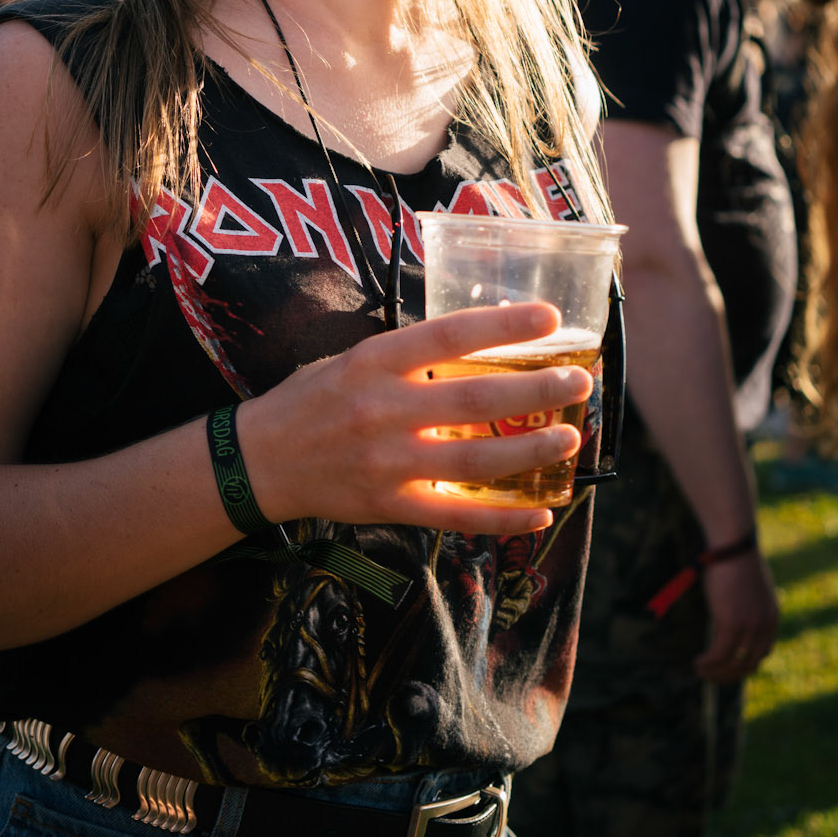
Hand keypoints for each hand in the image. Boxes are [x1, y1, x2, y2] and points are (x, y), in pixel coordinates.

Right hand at [239, 302, 595, 538]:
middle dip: (535, 391)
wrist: (260, 462)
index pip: (447, 336)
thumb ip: (409, 357)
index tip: (549, 318)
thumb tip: (480, 343)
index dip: (502, 326)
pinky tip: (541, 512)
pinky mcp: (390, 506)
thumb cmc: (311, 401)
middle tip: (577, 382)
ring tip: (570, 437)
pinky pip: (456, 517)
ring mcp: (388, 464)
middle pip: (474, 402)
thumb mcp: (352, 360)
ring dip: (530, 451)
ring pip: (474, 462)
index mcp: (373, 363)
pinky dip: (502, 518)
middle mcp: (383, 411)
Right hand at [695, 547, 778, 681]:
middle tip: (712, 676)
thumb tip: (732, 607)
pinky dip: (708, 664)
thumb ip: (746, 602)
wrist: (733, 545)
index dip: (744, 663)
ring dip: (716, 672)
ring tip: (700, 671)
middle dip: (730, 674)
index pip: (763, 652)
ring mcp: (749, 627)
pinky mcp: (731, 624)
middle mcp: (765, 626)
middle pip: (750, 664)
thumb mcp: (747, 585)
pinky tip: (698, 664)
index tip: (727, 665)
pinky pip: (719, 655)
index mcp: (772, 617)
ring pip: (733, 663)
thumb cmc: (735, 558)